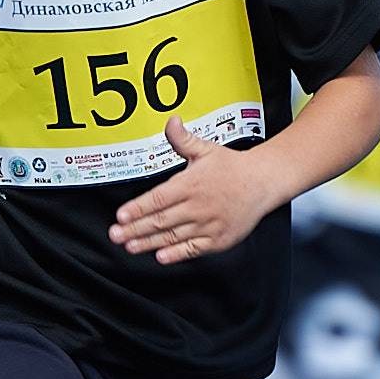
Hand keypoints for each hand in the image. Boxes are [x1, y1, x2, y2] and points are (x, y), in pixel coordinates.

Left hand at [110, 118, 280, 263]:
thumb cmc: (233, 168)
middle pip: (160, 220)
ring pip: (173, 236)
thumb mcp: (206, 149)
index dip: (137, 208)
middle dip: (135, 229)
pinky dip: (176, 253)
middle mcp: (198, 206)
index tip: (121, 215)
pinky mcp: (218, 239)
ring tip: (130, 246)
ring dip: (149, 243)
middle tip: (115, 235)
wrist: (263, 182)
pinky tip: (161, 256)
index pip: (158, 198)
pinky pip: (193, 249)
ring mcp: (208, 224)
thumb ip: (183, 139)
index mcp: (191, 184)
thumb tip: (171, 122)